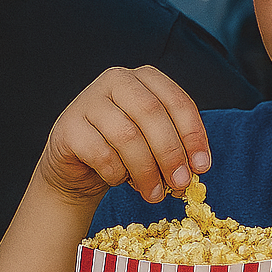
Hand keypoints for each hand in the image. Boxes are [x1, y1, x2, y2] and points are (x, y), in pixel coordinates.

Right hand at [35, 65, 210, 207]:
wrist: (78, 168)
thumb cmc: (123, 151)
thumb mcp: (154, 142)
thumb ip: (176, 147)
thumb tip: (196, 168)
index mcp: (143, 78)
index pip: (176, 100)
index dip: (193, 134)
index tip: (202, 166)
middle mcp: (116, 80)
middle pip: (151, 113)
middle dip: (170, 153)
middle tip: (180, 184)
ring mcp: (89, 100)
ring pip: (127, 135)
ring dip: (146, 171)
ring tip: (153, 193)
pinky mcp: (69, 126)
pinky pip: (101, 153)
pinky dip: (116, 173)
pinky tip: (118, 179)